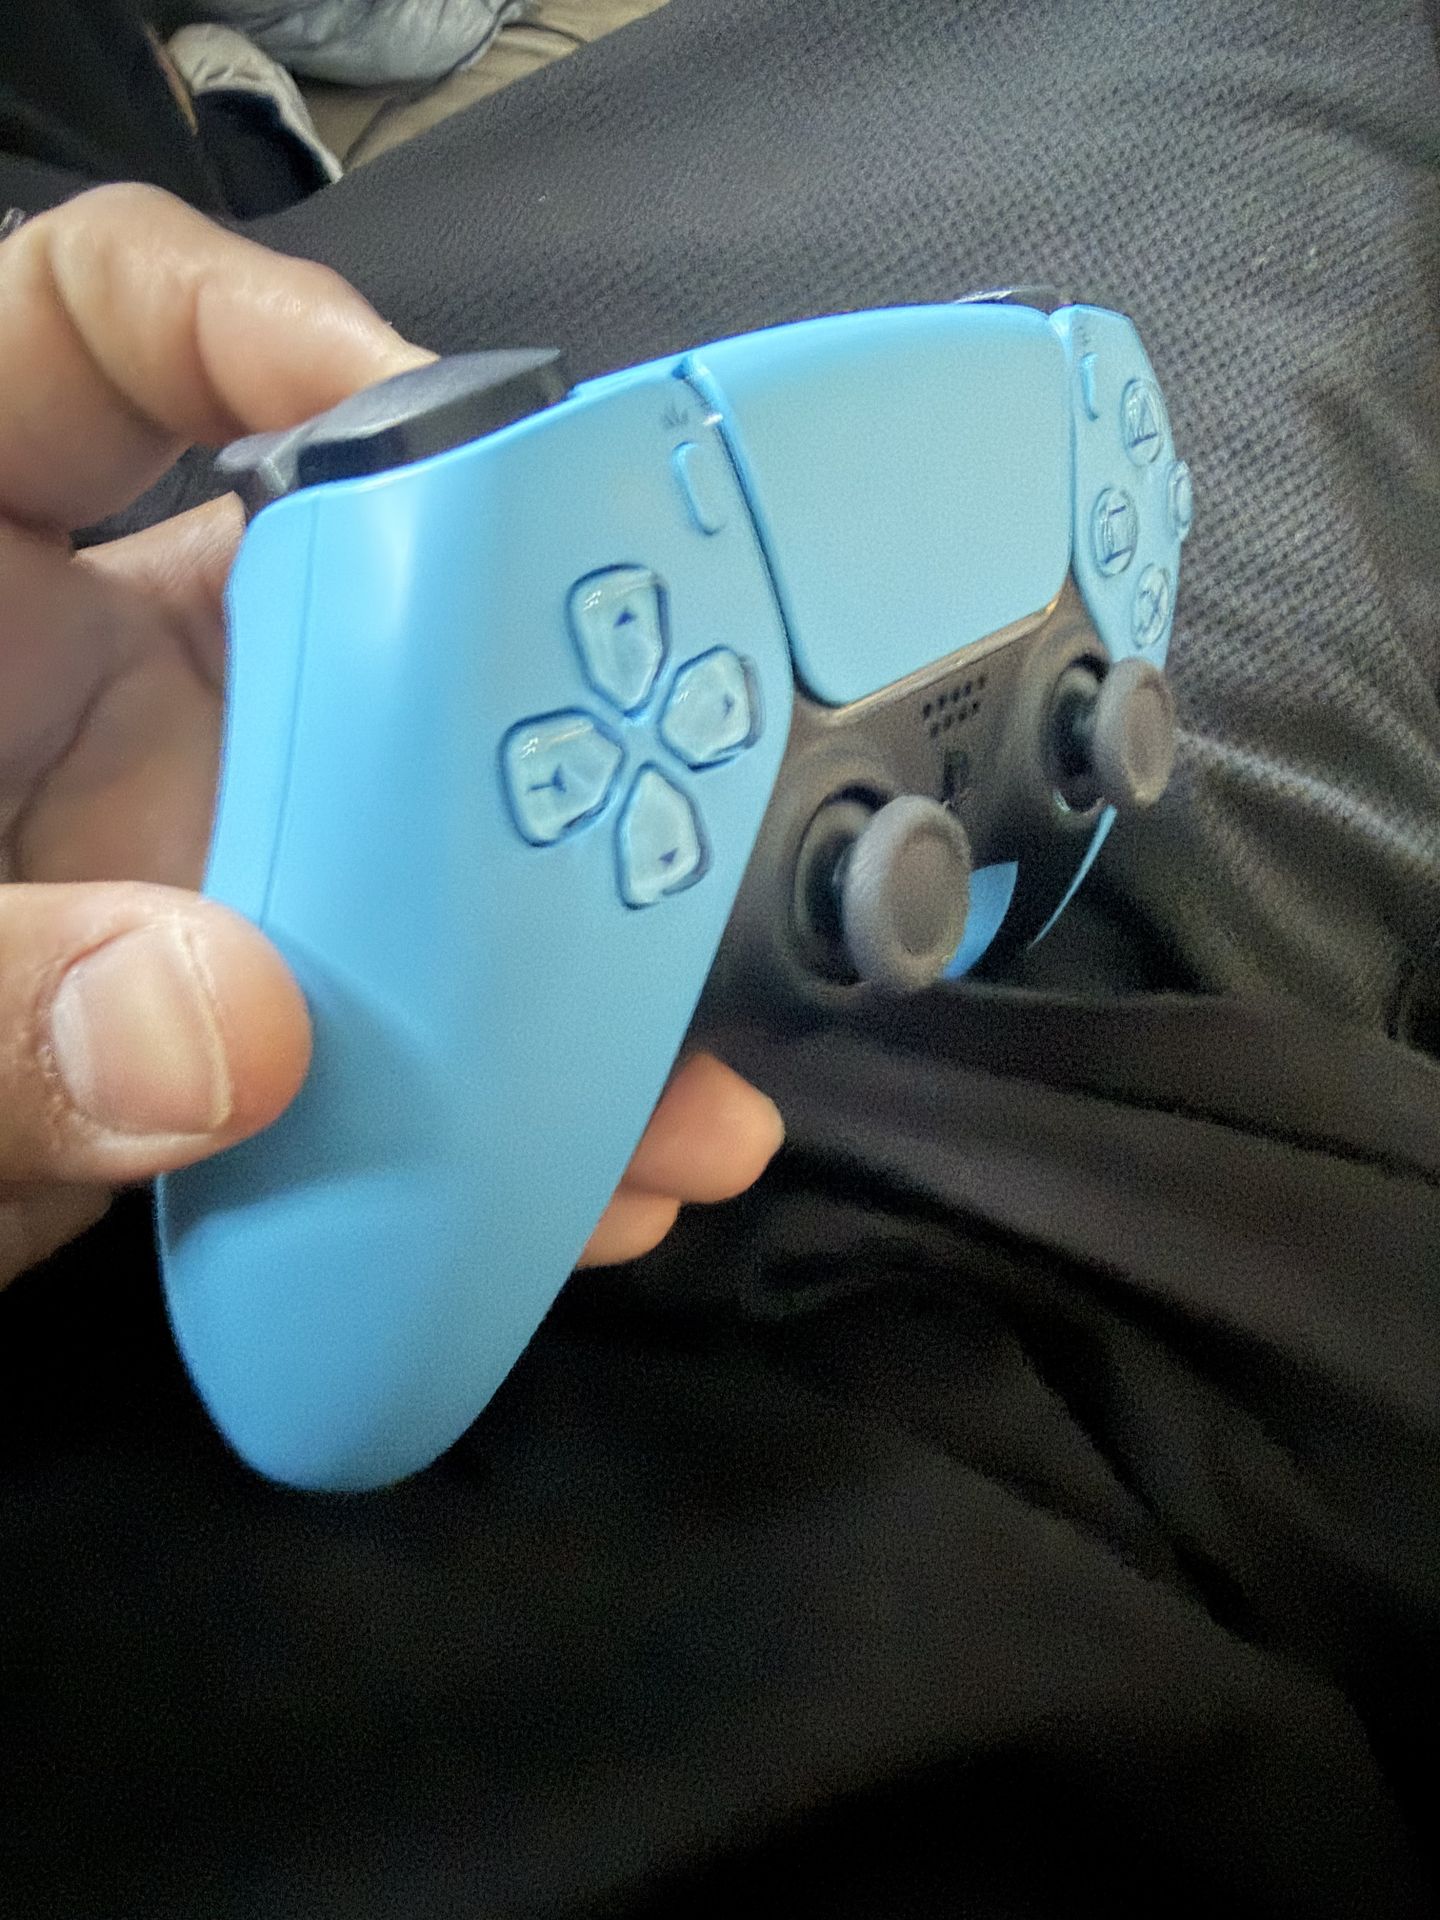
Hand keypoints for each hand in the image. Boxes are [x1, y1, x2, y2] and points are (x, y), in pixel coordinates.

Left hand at [0, 184, 782, 1289]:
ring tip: (678, 1031)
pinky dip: (518, 1097)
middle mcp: (110, 685)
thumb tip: (240, 1026)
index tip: (426, 427)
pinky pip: (418, 1023)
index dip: (267, 330)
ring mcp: (198, 847)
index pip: (103, 335)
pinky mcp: (254, 1003)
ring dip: (565, 936)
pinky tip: (600, 1159)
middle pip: (361, 601)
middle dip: (527, 681)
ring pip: (424, 838)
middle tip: (644, 764)